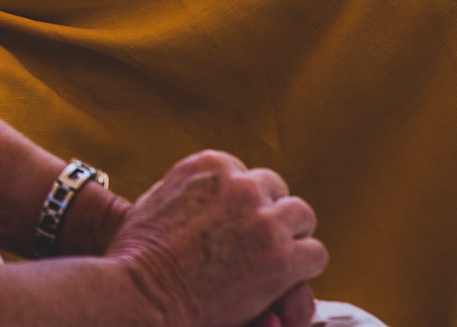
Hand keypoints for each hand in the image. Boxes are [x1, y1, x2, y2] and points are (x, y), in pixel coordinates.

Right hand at [107, 152, 324, 326]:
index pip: (246, 174)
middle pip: (277, 190)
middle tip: (257, 241)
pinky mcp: (282, 257)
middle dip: (269, 213)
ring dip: (290, 236)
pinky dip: (303, 268)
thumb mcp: (159, 198)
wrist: (143, 292)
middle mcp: (241, 185)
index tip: (236, 223)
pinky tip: (283, 279)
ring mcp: (264, 220)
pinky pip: (315, 254)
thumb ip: (192, 188)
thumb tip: (210, 193)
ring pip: (302, 216)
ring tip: (274, 258)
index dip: (243, 202)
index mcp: (211, 165)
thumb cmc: (140, 255)